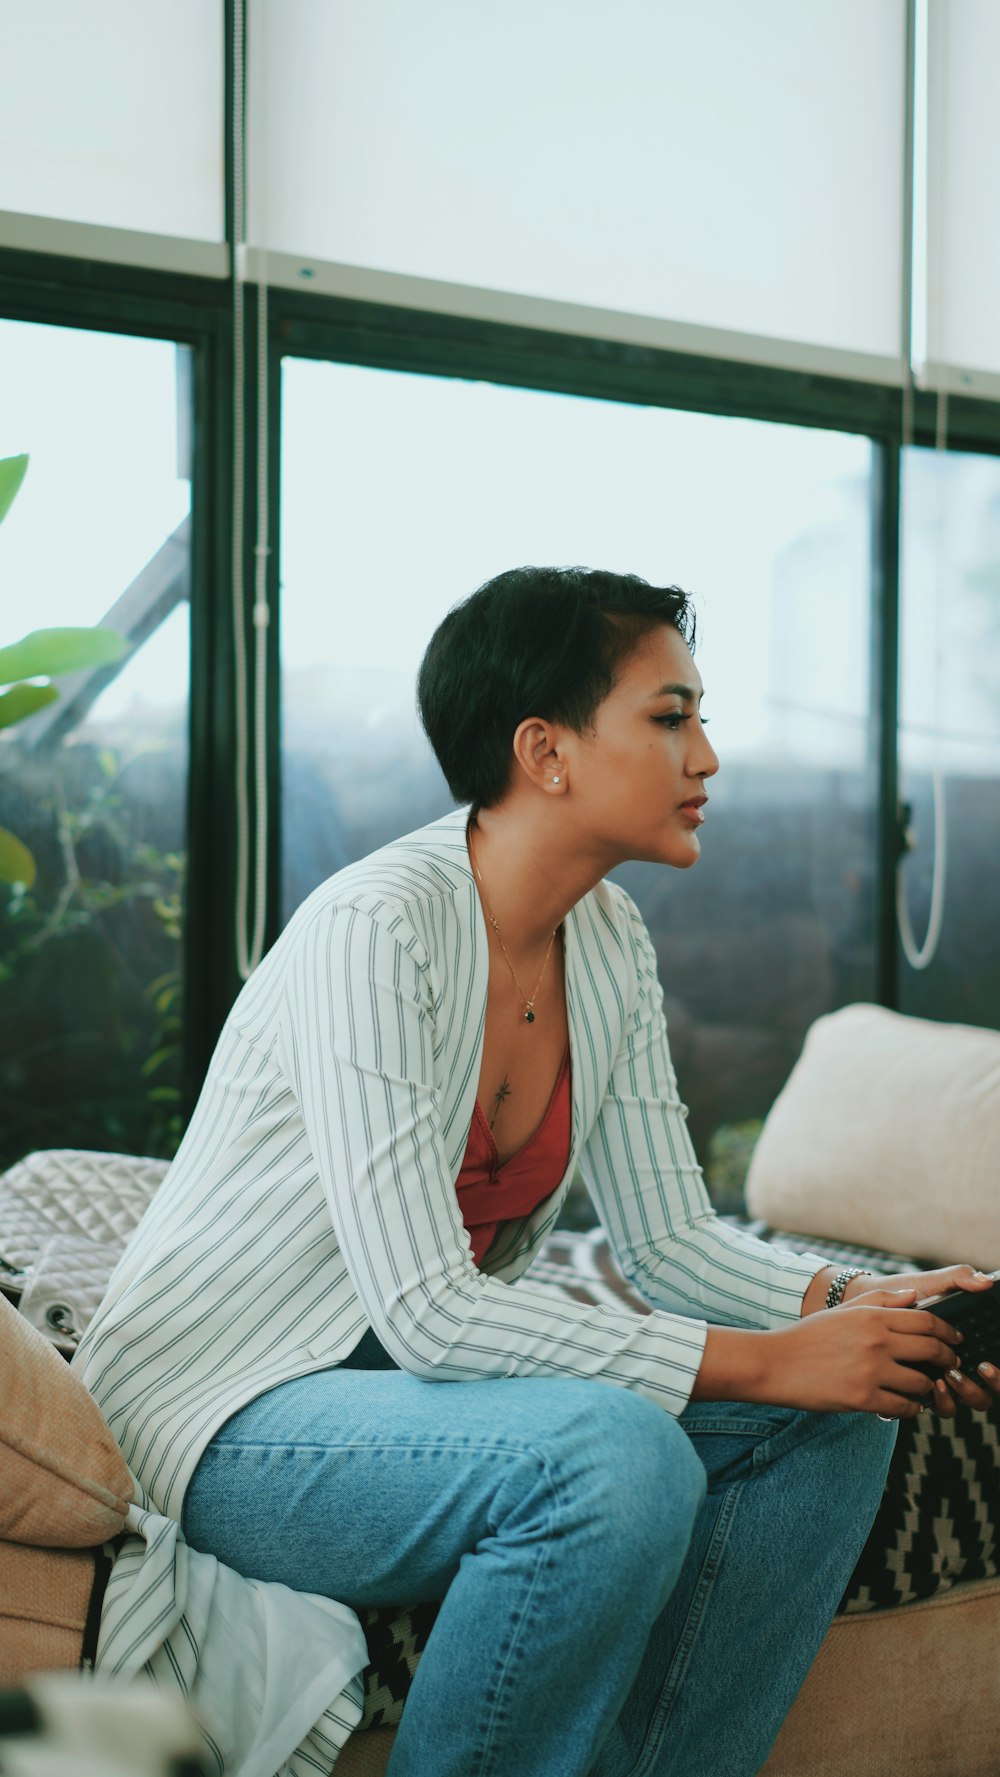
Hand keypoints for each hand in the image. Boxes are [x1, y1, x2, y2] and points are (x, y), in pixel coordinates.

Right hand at [767, 1285, 962, 1418]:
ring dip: (928, 1386)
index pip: (926, 1321)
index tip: (954, 1339)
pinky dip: (910, 1407)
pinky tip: (906, 1404)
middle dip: (948, 1358)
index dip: (947, 1331)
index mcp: (871, 1317)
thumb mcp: (843, 1311)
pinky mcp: (863, 1398)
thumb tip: (914, 1298)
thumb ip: (881, 1301)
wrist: (775, 1364)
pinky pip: (903, 1406)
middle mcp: (875, 1342)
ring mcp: (870, 1371)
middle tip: (950, 1364)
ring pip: (921, 1382)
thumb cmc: (808, 1337)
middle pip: (931, 1349)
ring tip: (925, 1387)